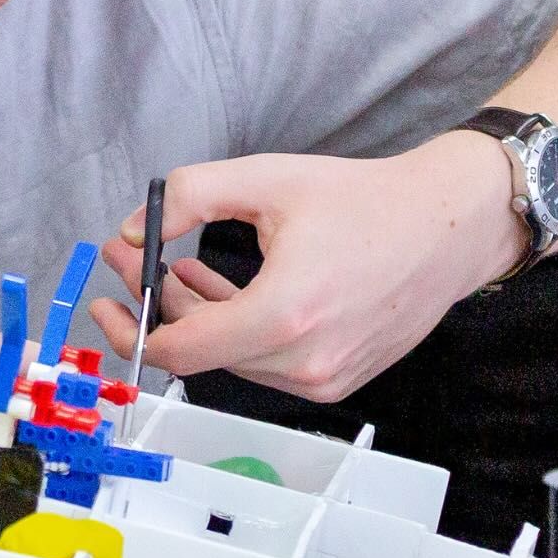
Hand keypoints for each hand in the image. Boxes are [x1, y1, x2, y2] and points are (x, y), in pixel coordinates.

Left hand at [83, 136, 521, 401]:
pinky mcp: (339, 378)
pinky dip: (237, 328)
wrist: (449, 227)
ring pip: (233, 359)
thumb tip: (135, 231)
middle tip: (135, 257)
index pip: (181, 350)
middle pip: (202, 354)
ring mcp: (325, 378)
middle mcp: (305, 362)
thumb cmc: (365, 200)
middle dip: (159, 306)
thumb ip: (190, 196)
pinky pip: (266, 362)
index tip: (108, 297)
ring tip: (180, 266)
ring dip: (198, 317)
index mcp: (285, 316)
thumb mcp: (265, 179)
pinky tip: (221, 287)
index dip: (132, 328)